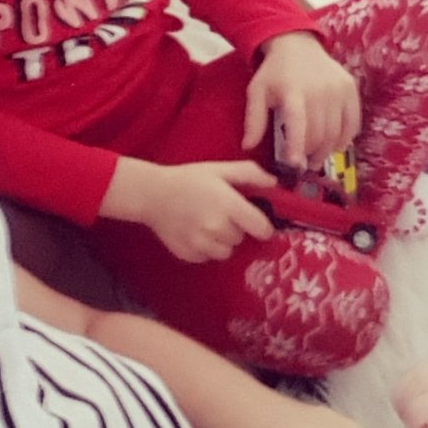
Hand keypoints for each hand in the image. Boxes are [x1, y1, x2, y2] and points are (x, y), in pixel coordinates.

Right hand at [102, 157, 275, 261]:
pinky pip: (208, 257)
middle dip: (236, 228)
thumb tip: (275, 183)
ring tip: (208, 224)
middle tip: (221, 214)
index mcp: (229, 205)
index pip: (262, 228)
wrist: (152, 194)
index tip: (256, 221)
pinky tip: (196, 233)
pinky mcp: (189, 255)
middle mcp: (217, 228)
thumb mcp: (220, 169)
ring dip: (222, 241)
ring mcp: (202, 244)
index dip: (262, 226)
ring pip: (227, 251)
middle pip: (242, 238)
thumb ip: (250, 173)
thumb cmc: (189, 179)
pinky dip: (206, 248)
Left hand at [243, 31, 360, 168]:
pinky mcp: (350, 88)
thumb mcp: (257, 92)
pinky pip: (353, 122)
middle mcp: (319, 90)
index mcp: (293, 91)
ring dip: (327, 151)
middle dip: (311, 154)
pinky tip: (335, 145)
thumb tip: (247, 146)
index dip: (296, 147)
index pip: (298, 124)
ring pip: (336, 132)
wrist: (297, 44)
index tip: (294, 165)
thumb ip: (254, 120)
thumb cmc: (274, 72)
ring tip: (317, 158)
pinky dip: (345, 138)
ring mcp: (338, 89)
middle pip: (319, 134)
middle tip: (304, 165)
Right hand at [393, 363, 427, 427]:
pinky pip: (399, 386)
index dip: (414, 426)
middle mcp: (427, 382)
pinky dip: (402, 397)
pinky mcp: (414, 369)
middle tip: (423, 420)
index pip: (414, 414)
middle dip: (407, 418)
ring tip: (418, 410)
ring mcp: (419, 373)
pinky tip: (416, 401)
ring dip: (402, 408)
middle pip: (402, 405)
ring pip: (397, 395)